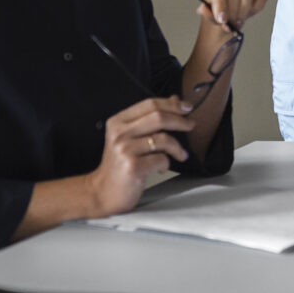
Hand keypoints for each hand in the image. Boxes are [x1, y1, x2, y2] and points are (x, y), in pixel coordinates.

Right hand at [86, 96, 195, 216]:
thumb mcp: (129, 137)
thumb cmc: (120, 164)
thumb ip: (149, 119)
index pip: (149, 104)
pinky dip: (166, 164)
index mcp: (118, 122)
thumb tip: (175, 100)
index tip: (187, 107)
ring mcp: (125, 150)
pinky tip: (161, 168)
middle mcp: (119, 133)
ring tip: (181, 154)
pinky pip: (162, 159)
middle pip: (158, 117)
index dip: (172, 104)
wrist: (103, 191)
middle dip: (180, 120)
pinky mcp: (133, 166)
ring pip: (163, 139)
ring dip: (178, 147)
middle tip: (191, 125)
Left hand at [195, 0, 267, 31]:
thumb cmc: (216, 8)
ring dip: (243, 11)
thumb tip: (203, 10)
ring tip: (237, 21)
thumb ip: (205, 12)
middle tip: (230, 23)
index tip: (221, 18)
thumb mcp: (207, 12)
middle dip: (232, 10)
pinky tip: (248, 13)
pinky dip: (255, 8)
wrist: (227, 12)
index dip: (220, 3)